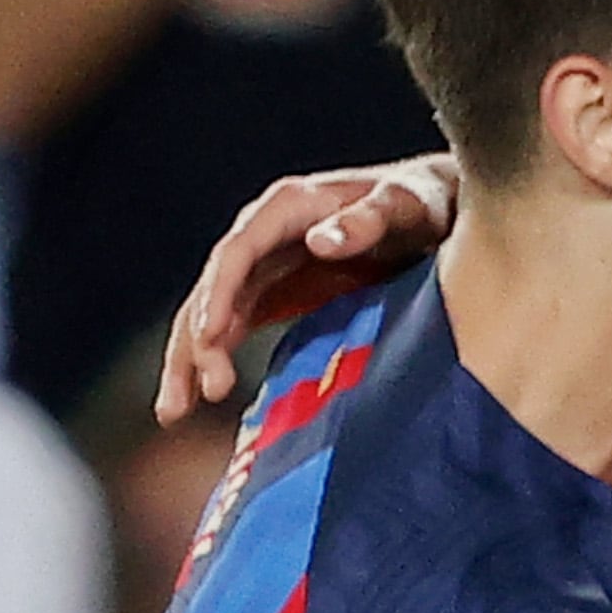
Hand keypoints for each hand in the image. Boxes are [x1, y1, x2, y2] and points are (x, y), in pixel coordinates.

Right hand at [155, 154, 462, 421]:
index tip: (209, 338)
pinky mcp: (274, 289)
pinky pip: (232, 324)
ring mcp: (267, 261)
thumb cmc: (423, 203)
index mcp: (290, 206)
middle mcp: (266, 230)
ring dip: (191, 357)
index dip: (218, 294)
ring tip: (173, 409)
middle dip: (195, 340)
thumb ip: (370, 221)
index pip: (238, 252)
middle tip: (187, 397)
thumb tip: (321, 241)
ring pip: (213, 309)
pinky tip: (198, 395)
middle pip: (214, 286)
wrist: (438, 210)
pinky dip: (212, 357)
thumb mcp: (406, 207)